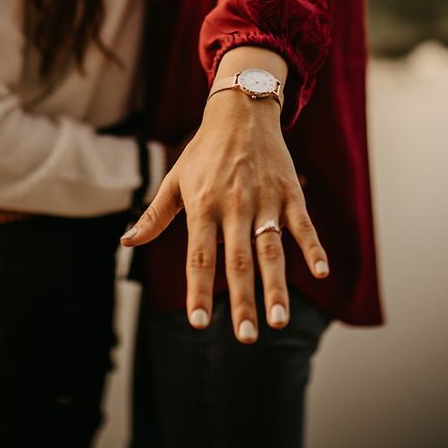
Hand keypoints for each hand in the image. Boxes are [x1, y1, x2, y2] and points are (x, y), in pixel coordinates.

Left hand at [120, 92, 328, 342]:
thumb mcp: (175, 179)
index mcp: (202, 205)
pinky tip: (320, 273)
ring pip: (271, 249)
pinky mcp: (289, 192)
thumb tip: (127, 242)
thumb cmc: (203, 151)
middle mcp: (233, 205)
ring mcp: (264, 199)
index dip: (198, 291)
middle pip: (238, 261)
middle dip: (242, 301)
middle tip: (247, 337)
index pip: (199, 256)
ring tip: (279, 321)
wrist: (240, 110)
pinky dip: (312, 248)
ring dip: (277, 286)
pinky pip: (302, 224)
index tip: (199, 324)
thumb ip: (155, 215)